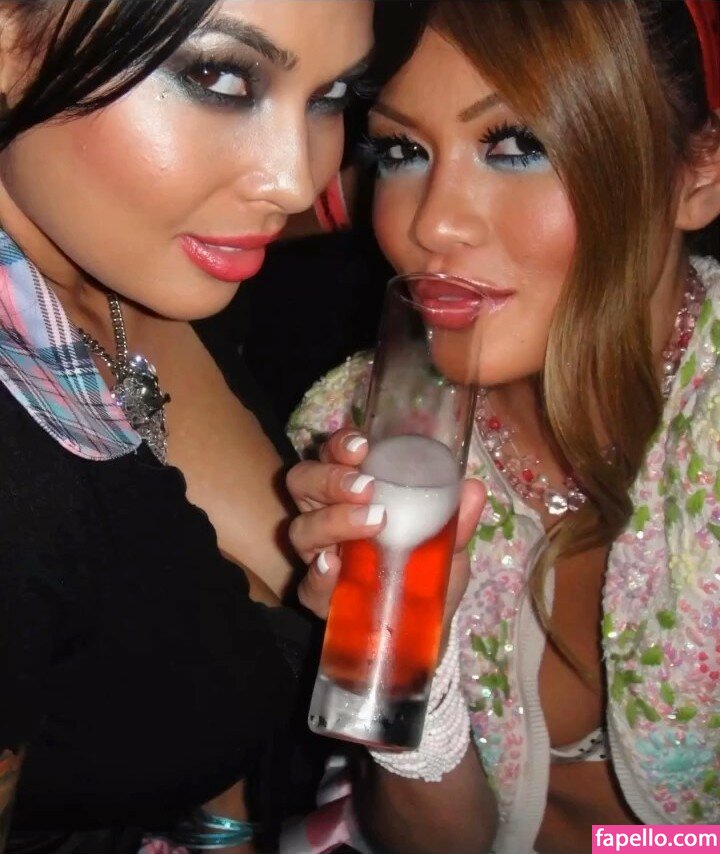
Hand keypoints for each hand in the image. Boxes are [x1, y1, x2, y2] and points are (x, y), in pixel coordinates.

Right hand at [287, 428, 485, 621]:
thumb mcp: (449, 546)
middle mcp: (328, 517)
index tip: (363, 447)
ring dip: (332, 520)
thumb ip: (456, 521)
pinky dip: (319, 574)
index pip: (334, 456)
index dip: (340, 445)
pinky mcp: (320, 599)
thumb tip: (473, 489)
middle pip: (303, 482)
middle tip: (365, 487)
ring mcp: (319, 557)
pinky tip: (334, 566)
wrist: (427, 629)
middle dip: (329, 477)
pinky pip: (308, 585)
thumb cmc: (429, 574)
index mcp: (354, 494)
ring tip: (371, 523)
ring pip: (301, 529)